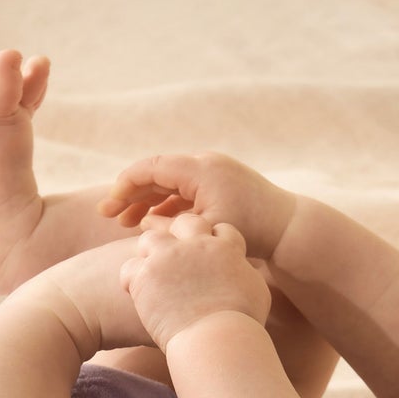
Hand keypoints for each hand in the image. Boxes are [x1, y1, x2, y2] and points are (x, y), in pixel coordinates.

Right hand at [97, 151, 296, 261]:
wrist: (290, 229)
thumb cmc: (252, 233)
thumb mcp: (207, 232)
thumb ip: (172, 229)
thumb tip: (144, 228)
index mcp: (200, 170)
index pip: (150, 169)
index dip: (125, 186)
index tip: (108, 208)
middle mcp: (205, 164)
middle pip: (156, 173)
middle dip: (130, 194)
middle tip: (108, 215)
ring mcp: (213, 171)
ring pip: (170, 183)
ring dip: (148, 201)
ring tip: (127, 223)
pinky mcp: (220, 184)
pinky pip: (185, 190)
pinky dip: (167, 204)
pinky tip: (153, 224)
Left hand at [118, 211, 271, 350]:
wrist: (217, 340)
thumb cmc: (242, 325)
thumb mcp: (257, 294)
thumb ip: (246, 276)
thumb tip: (243, 273)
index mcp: (225, 248)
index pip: (219, 229)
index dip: (212, 238)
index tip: (207, 253)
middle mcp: (196, 245)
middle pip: (184, 223)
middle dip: (178, 233)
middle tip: (172, 249)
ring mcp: (168, 257)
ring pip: (150, 238)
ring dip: (150, 251)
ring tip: (150, 270)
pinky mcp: (146, 276)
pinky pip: (129, 268)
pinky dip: (131, 279)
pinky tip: (135, 291)